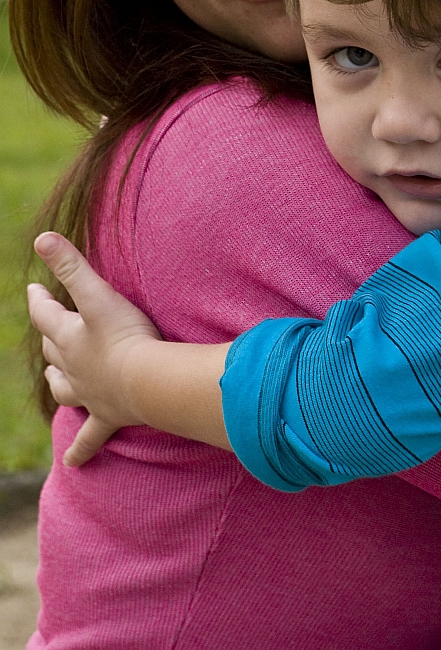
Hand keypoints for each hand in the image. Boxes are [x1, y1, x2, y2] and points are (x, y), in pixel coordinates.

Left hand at [28, 232, 161, 465]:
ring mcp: (89, 394)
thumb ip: (72, 265)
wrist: (149, 382)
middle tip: (50, 326)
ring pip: (63, 389)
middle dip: (49, 337)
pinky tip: (73, 461)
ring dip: (57, 382)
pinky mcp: (109, 417)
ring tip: (54, 379)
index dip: (39, 300)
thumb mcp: (98, 295)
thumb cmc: (126, 336)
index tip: (35, 289)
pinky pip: (90, 437)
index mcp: (70, 337)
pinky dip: (80, 449)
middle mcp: (73, 367)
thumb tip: (41, 237)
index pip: (45, 315)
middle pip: (53, 352)